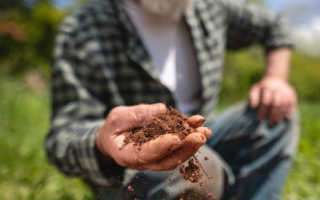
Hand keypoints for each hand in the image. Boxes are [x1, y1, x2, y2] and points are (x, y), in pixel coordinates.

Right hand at [95, 103, 210, 170]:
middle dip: (186, 148)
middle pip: (168, 160)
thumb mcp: (119, 117)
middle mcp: (146, 161)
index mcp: (129, 155)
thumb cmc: (114, 127)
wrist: (114, 137)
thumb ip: (138, 115)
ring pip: (177, 155)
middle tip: (200, 136)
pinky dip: (190, 134)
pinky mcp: (167, 150)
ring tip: (206, 130)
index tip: (176, 138)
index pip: (147, 154)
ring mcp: (158, 157)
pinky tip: (199, 122)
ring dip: (193, 143)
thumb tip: (161, 110)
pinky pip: (180, 145)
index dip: (162, 147)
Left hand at [249, 76, 296, 125]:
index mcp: (268, 87)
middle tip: (269, 123)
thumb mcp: (255, 89)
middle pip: (277, 103)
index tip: (259, 119)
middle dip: (273, 115)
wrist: (275, 78)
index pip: (265, 101)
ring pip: (285, 104)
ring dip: (280, 114)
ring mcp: (286, 91)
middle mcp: (278, 88)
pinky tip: (286, 118)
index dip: (262, 111)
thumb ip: (253, 97)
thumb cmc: (263, 87)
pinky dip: (290, 111)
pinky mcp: (292, 93)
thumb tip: (253, 107)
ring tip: (275, 122)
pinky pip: (292, 103)